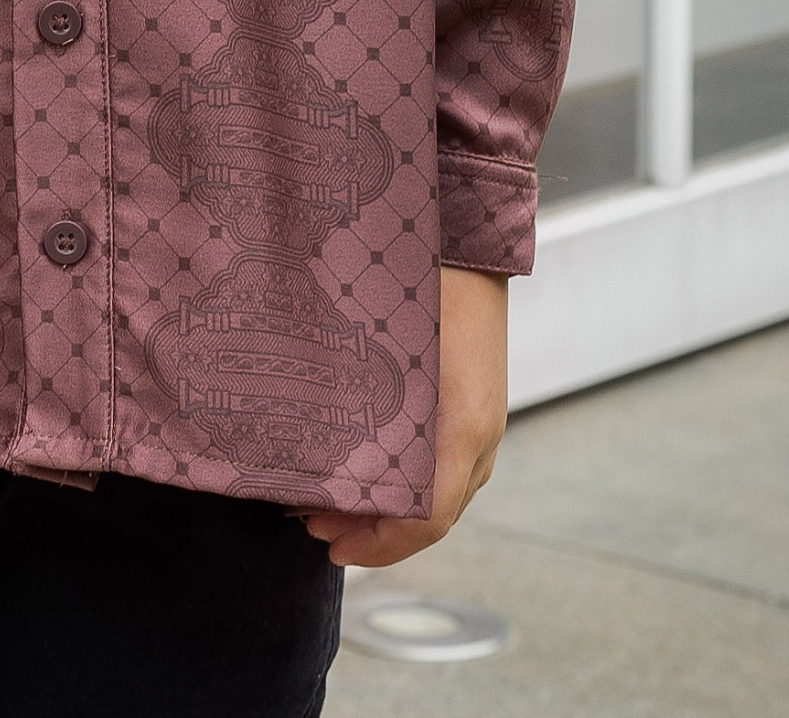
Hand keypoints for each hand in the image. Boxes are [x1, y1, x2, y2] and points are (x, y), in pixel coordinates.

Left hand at [301, 264, 507, 568]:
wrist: (464, 241)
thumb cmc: (426, 290)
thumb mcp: (392, 355)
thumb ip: (369, 411)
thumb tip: (323, 459)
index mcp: (462, 433)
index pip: (426, 522)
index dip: (376, 546)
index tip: (329, 545)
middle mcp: (477, 439)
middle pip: (426, 516)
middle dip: (368, 529)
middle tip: (310, 520)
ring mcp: (478, 422)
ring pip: (432, 491)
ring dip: (382, 504)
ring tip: (326, 497)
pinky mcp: (470, 405)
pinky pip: (439, 461)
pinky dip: (400, 475)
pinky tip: (360, 459)